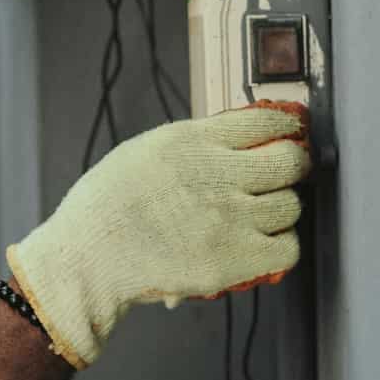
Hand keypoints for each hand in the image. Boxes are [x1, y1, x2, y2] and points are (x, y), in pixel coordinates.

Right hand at [6, 105, 310, 368]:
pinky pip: (287, 249)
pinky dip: (280, 247)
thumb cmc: (105, 207)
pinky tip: (262, 244)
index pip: (266, 120)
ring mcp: (230, 218)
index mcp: (193, 142)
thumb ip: (193, 144)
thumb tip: (237, 140)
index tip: (290, 132)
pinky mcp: (234, 259)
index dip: (286, 126)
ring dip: (280, 210)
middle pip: (290, 162)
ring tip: (260, 216)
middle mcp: (217, 175)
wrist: (87, 258)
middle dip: (291, 166)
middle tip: (284, 175)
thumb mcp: (145, 151)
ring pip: (291, 207)